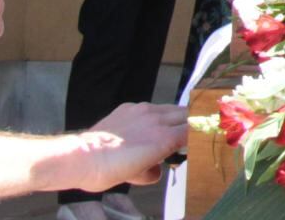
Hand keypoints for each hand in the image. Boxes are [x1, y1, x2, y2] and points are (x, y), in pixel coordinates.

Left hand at [64, 102, 190, 190]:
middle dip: (190, 123)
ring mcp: (143, 109)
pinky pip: (148, 107)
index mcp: (165, 138)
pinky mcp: (128, 106)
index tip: (201, 140)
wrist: (82, 157)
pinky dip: (151, 115)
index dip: (200, 134)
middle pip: (186, 114)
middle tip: (189, 134)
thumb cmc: (110, 171)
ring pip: (168, 108)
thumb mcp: (138, 177)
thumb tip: (156, 168)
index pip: (194, 130)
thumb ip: (153, 171)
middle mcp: (158, 119)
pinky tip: (141, 126)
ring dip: (172, 117)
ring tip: (166, 129)